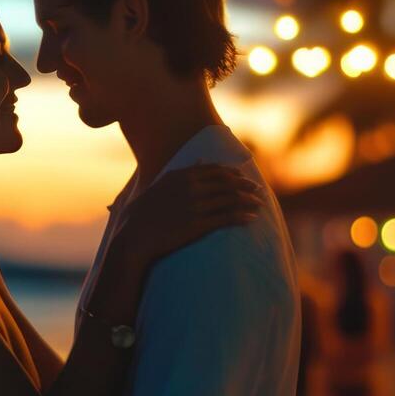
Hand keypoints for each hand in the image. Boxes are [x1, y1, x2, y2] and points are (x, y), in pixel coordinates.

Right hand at [116, 164, 260, 264]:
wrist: (135, 236)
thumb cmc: (145, 212)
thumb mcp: (162, 184)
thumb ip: (184, 171)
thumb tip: (201, 159)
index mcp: (182, 175)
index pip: (216, 170)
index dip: (233, 173)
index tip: (243, 177)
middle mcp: (191, 187)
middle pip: (228, 183)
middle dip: (246, 185)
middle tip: (258, 189)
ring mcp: (196, 205)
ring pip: (231, 199)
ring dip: (249, 201)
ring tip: (260, 204)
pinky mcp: (199, 224)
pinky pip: (227, 218)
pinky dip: (242, 216)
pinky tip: (251, 218)